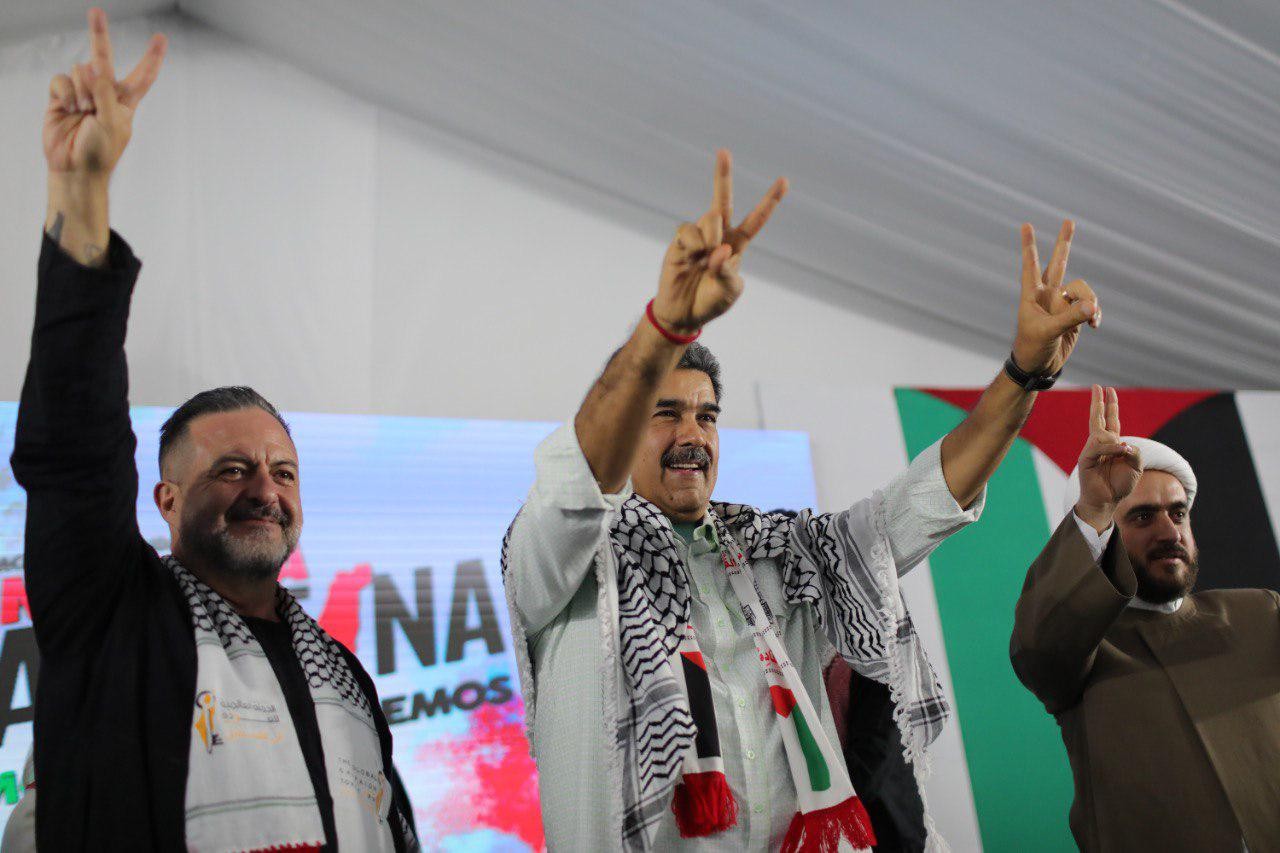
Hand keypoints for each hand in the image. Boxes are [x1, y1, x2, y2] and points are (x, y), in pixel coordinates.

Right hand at [43, 8, 166, 178]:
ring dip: (82, 90)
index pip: (142, 75)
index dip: (151, 57)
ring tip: (83, 112)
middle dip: (98, 34)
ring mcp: (81, 93)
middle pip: (102, 58)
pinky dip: (65, 92)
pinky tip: (69, 109)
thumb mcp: (112, 123)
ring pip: (80, 70)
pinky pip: (61, 79)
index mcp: (126, 102)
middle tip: (95, 11)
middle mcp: (104, 93)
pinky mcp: (61, 96)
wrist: (74, 168)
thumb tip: (94, 68)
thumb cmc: (100, 152)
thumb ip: (106, 94)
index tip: (160, 38)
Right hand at [650, 149, 787, 333]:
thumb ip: (728, 270)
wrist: (683, 314)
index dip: (770, 201)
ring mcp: (698, 237)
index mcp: (737, 245)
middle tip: (724, 152)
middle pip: (722, 201)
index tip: (785, 180)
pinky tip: (692, 256)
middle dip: (722, 176)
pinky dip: (695, 243)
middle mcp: (718, 235)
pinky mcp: (680, 242)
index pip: (756, 220)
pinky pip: (689, 230)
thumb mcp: (729, 291)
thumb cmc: (711, 302)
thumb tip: (719, 249)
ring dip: (712, 236)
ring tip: (707, 256)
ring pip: (710, 218)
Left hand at [1011, 220, 1098, 375]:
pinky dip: (1095, 314)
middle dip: (1064, 243)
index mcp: (1032, 295)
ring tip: (1090, 320)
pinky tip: (1095, 325)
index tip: (1025, 225)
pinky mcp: (1074, 316)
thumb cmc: (1033, 348)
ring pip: (1083, 290)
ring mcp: (1062, 304)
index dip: (1029, 246)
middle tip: (1069, 221)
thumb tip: (1092, 305)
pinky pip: (1091, 307)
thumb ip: (1070, 318)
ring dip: (1090, 302)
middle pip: (1059, 263)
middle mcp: (1048, 295)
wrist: (1038, 367)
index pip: (1030, 265)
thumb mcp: (1048, 332)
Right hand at [1074, 385, 1141, 531]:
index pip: (1111, 420)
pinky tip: (1120, 451)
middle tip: (1098, 386)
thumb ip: (1134, 452)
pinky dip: (1112, 448)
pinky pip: (1099, 447)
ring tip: (1122, 453)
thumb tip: (1122, 444)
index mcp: (1113, 444)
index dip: (1111, 405)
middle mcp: (1100, 444)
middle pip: (1099, 418)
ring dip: (1114, 441)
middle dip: (1099, 402)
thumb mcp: (1136, 466)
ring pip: (1102, 434)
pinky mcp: (1086, 459)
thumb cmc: (1120, 485)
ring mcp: (1092, 450)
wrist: (1107, 501)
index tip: (1109, 390)